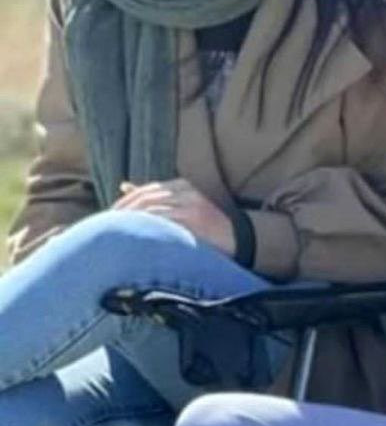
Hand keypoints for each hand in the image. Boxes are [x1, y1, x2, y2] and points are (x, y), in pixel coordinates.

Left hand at [113, 178, 235, 255]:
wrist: (239, 239)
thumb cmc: (207, 227)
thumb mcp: (183, 206)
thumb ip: (156, 198)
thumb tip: (124, 186)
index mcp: (183, 185)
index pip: (147, 190)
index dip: (126, 201)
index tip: (110, 214)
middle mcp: (187, 191)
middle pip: (147, 197)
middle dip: (125, 210)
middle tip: (107, 223)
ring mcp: (191, 204)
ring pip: (152, 207)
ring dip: (132, 219)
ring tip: (117, 231)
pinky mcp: (194, 218)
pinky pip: (164, 219)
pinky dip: (147, 226)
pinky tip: (135, 235)